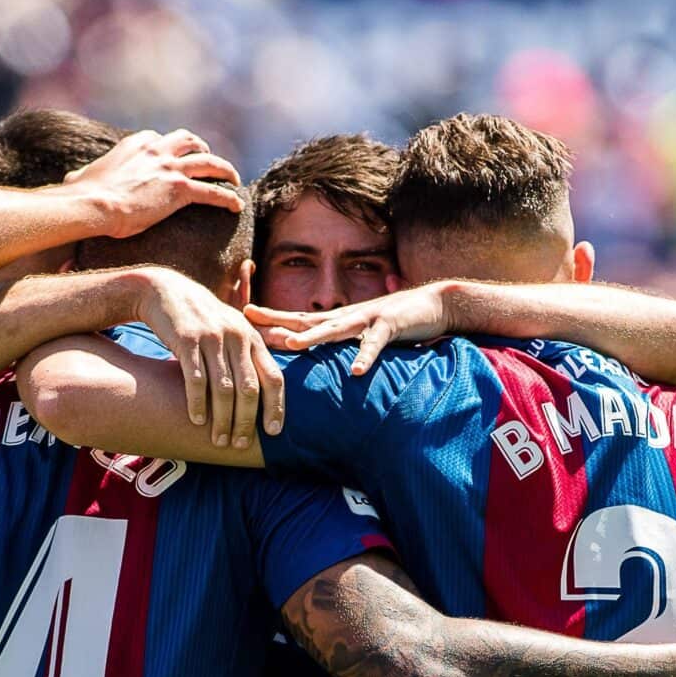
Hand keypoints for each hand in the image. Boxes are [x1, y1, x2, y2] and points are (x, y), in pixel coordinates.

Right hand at [67, 130, 243, 238]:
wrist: (94, 204)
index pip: (158, 138)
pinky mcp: (180, 189)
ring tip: (233, 179)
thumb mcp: (80, 177)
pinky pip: (213, 192)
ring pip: (209, 162)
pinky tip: (236, 206)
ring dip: (224, 169)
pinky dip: (227, 198)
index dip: (168, 146)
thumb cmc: (82, 195)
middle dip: (201, 147)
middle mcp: (155, 150)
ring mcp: (170, 168)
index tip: (172, 155)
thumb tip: (71, 182)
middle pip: (188, 140)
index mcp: (134, 145)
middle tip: (209, 159)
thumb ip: (82, 176)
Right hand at [131, 269, 283, 447]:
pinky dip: (198, 403)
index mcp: (252, 338)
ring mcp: (212, 338)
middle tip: (239, 444)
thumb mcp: (232, 329)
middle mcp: (237, 337)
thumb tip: (266, 391)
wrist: (166, 291)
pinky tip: (197, 420)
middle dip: (246, 422)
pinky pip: (196, 379)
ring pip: (223, 388)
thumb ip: (249, 355)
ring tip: (218, 441)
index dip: (276, 407)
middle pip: (249, 389)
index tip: (273, 433)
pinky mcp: (187, 340)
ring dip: (222, 419)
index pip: (273, 377)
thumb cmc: (203, 319)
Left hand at [243, 282, 454, 375]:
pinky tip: (355, 371)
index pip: (297, 319)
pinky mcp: (390, 326)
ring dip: (311, 339)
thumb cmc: (394, 322)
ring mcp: (367, 319)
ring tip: (290, 348)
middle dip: (276, 321)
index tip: (242, 316)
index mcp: (337, 320)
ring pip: (334, 329)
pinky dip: (365, 357)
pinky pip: (375, 345)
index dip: (271, 317)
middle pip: (305, 320)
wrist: (433, 305)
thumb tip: (314, 353)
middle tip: (248, 319)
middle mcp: (346, 316)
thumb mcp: (360, 332)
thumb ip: (338, 341)